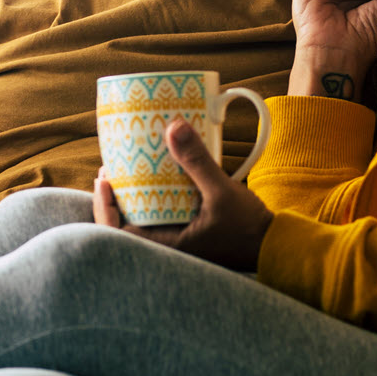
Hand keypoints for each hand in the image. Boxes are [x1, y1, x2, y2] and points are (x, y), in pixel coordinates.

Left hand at [92, 120, 274, 271]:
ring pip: (141, 222)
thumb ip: (198, 161)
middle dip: (112, 198)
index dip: (104, 208)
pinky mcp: (188, 236)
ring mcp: (177, 243)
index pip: (119, 235)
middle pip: (124, 226)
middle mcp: (167, 249)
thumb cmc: (248, 226)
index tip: (103, 179)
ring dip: (130, 199)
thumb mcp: (222, 191)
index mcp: (168, 246)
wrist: (273, 246)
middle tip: (110, 168)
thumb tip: (173, 126)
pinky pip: (159, 219)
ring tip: (125, 170)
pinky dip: (150, 201)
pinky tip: (152, 181)